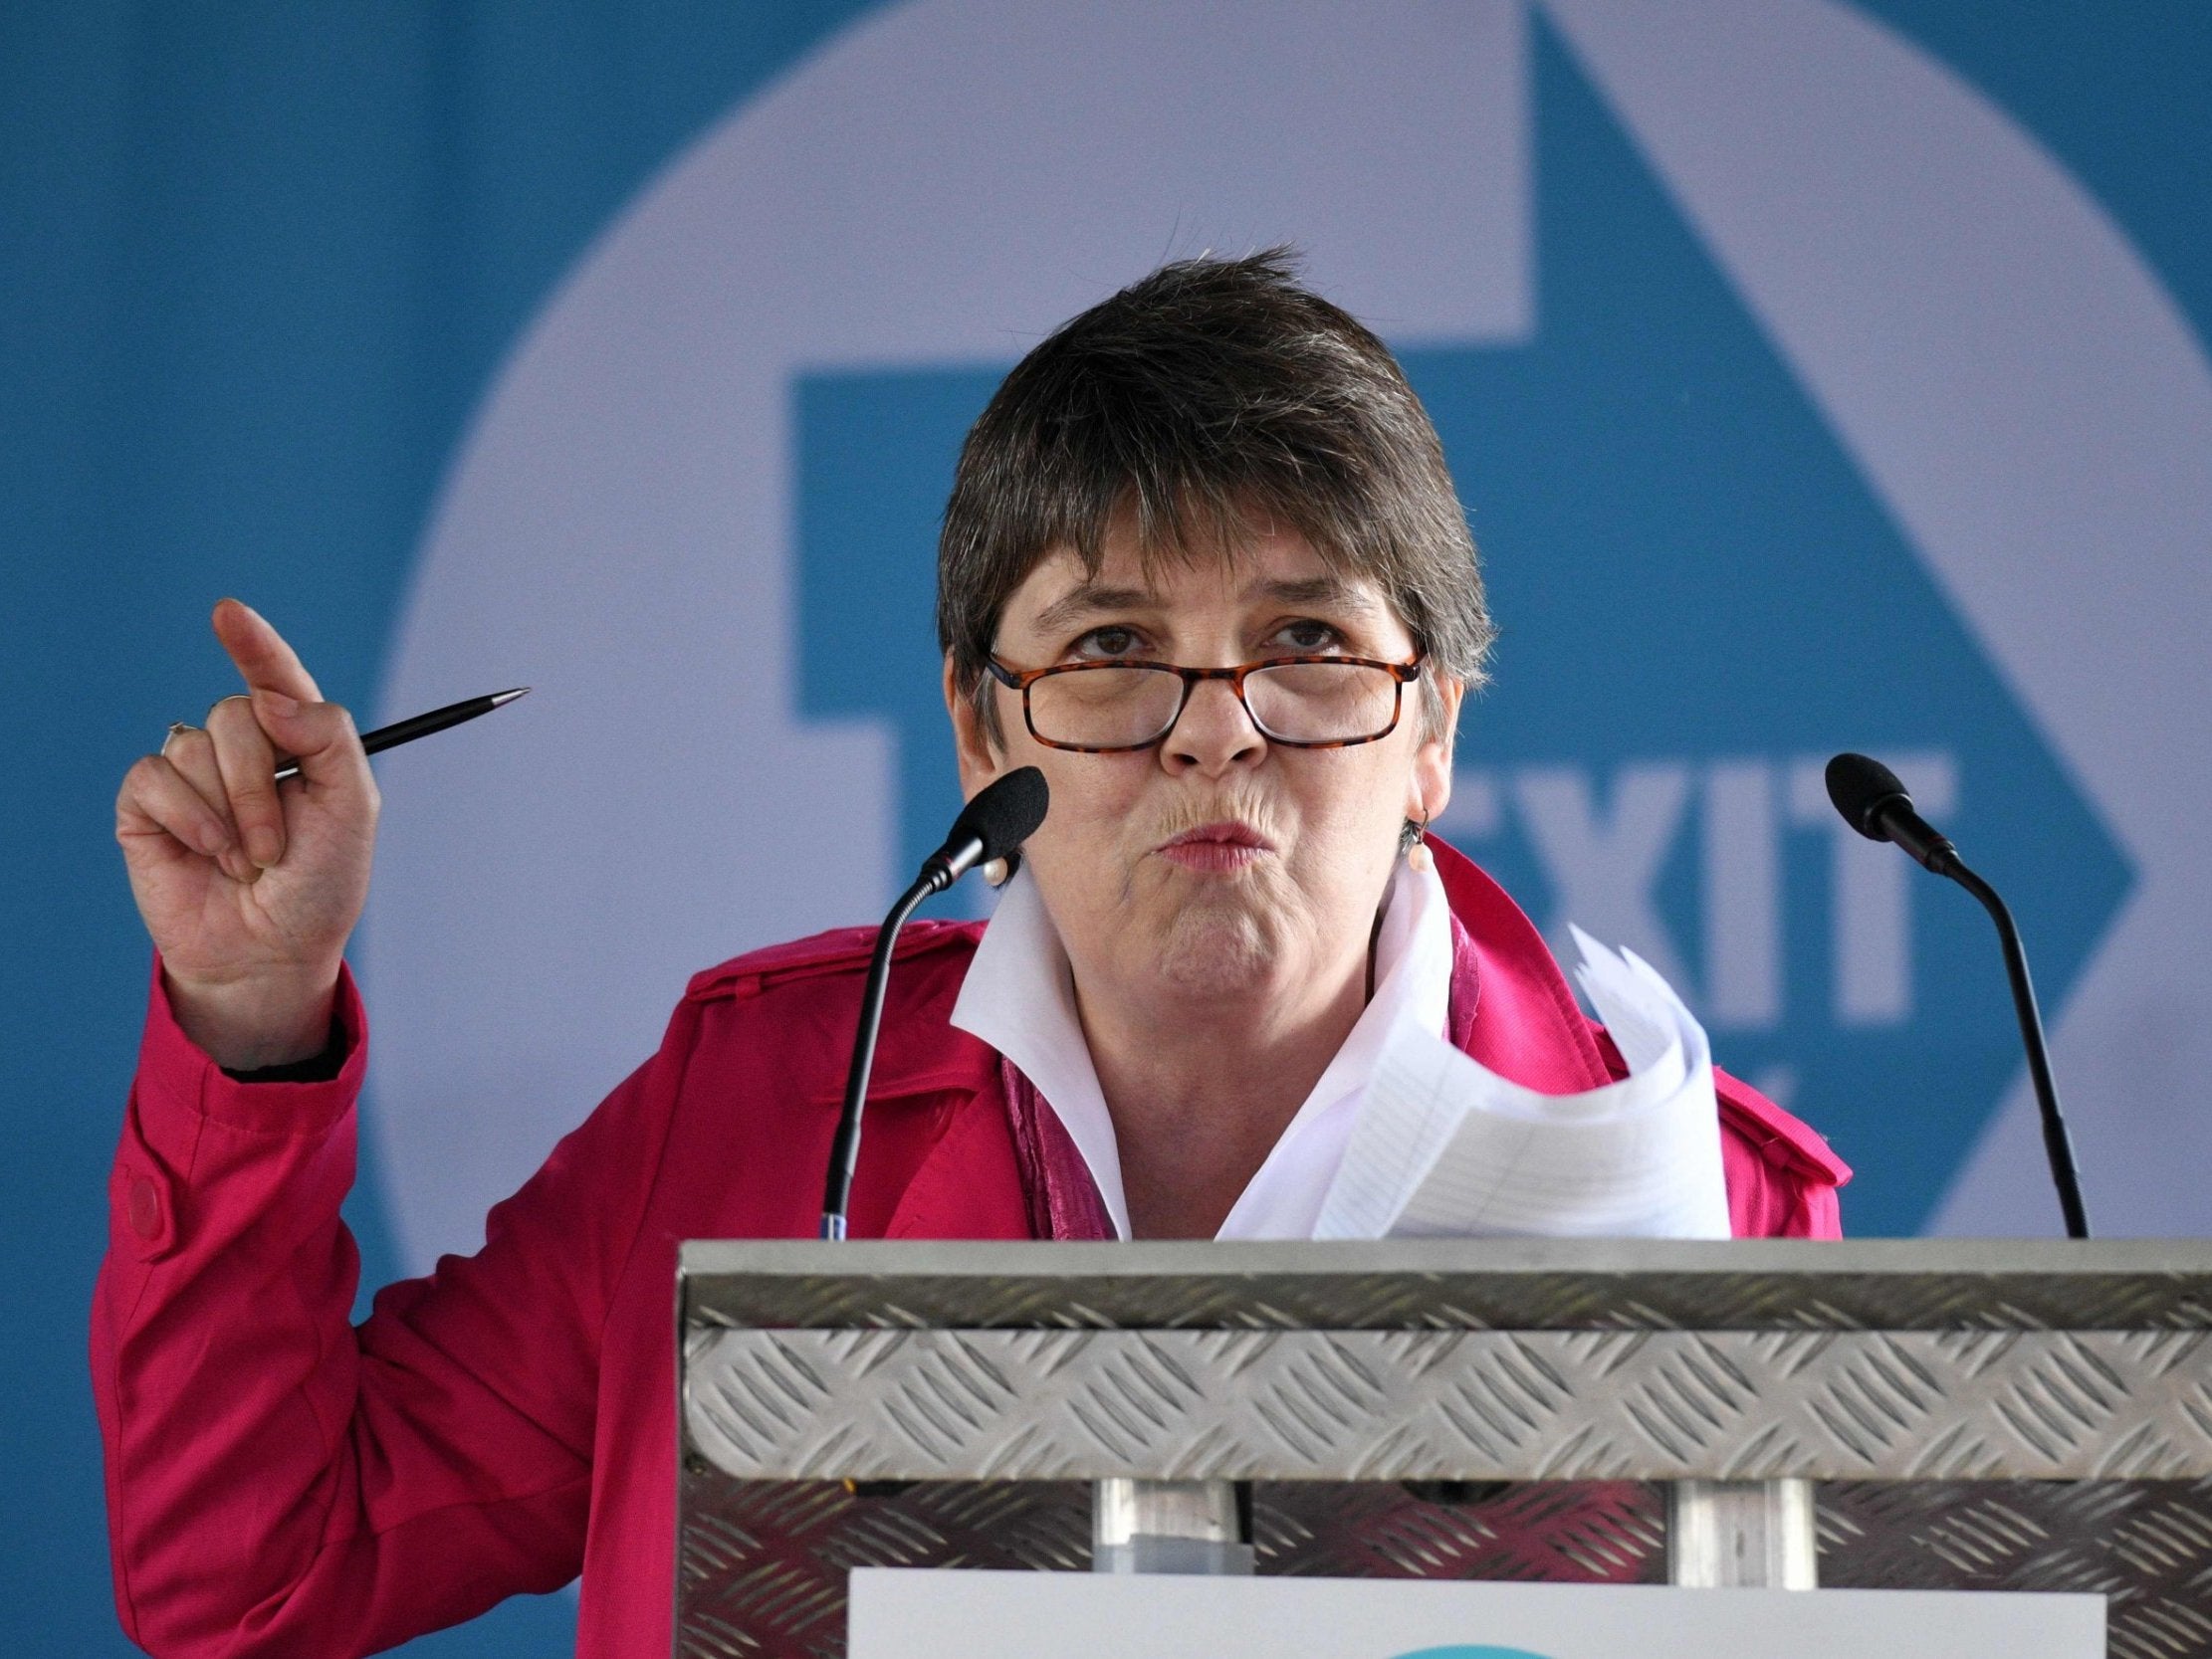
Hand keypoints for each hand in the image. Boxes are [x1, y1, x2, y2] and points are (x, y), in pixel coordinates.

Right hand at [116, 600, 380, 1069]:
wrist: (272, 952)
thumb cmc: (319, 885)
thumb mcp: (352, 810)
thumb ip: (330, 740)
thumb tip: (272, 698)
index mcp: (295, 743)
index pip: (274, 680)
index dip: (253, 644)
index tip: (228, 613)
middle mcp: (241, 752)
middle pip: (236, 712)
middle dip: (261, 780)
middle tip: (277, 844)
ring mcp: (191, 776)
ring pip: (195, 745)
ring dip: (232, 811)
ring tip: (248, 859)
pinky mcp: (147, 807)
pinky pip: (154, 777)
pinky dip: (191, 818)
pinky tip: (210, 855)